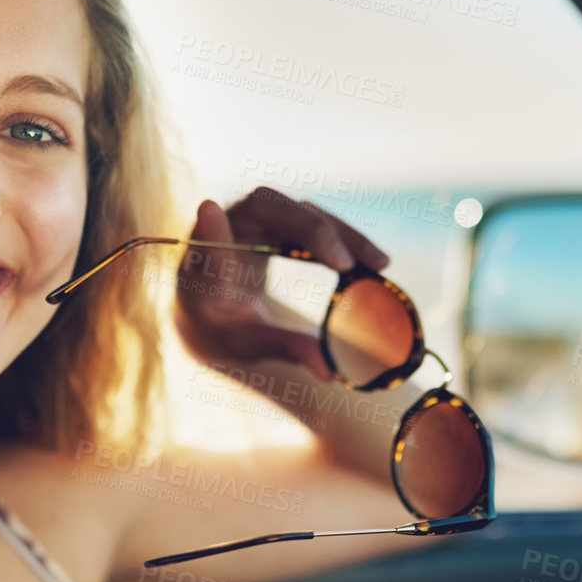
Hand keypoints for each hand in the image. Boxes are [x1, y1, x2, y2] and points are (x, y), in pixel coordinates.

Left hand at [172, 187, 390, 382]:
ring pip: (298, 209)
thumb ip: (284, 351)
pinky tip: (376, 260)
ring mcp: (250, 216)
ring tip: (381, 263)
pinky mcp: (276, 215)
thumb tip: (329, 372)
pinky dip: (345, 237)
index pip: (205, 249)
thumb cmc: (227, 331)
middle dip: (309, 232)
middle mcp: (222, 231)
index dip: (211, 233)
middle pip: (263, 209)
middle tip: (345, 263)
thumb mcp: (249, 347)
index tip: (210, 212)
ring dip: (340, 233)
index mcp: (201, 272)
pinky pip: (315, 218)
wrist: (215, 309)